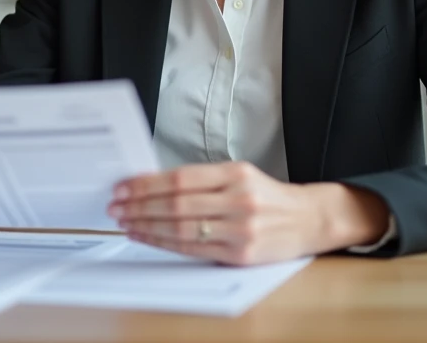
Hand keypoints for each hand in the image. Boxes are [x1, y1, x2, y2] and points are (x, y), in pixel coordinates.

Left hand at [108, 162, 388, 265]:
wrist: (309, 219)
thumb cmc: (269, 197)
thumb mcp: (241, 175)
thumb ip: (203, 180)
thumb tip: (154, 184)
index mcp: (236, 174)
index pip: (181, 178)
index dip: (147, 183)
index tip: (124, 186)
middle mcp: (239, 199)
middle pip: (177, 203)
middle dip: (140, 205)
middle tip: (117, 206)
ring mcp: (241, 228)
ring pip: (182, 227)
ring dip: (147, 226)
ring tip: (126, 222)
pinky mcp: (241, 253)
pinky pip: (194, 249)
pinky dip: (166, 243)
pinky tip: (149, 237)